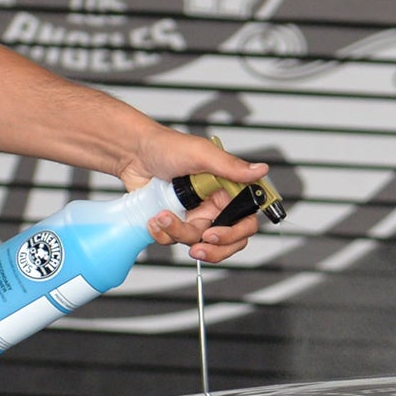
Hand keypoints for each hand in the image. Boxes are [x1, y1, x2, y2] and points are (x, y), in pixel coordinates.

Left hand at [117, 126, 272, 264]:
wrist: (134, 153)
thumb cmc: (167, 146)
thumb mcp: (202, 154)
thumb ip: (231, 167)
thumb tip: (261, 170)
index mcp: (227, 190)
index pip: (244, 221)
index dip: (234, 234)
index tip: (214, 234)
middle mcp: (214, 205)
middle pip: (226, 241)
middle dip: (212, 249)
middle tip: (196, 248)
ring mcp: (194, 215)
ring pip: (195, 241)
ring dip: (176, 233)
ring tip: (161, 217)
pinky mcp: (175, 221)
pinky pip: (173, 240)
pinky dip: (162, 234)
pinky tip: (153, 219)